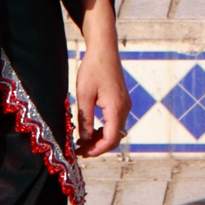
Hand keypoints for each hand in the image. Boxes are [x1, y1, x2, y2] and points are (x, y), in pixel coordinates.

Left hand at [73, 0, 127, 157]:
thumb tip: (83, 139)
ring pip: (115, 131)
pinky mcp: (121, 102)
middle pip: (114, 137)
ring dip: (100, 139)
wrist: (104, 50)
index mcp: (116, 108)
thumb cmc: (93, 69)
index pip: (111, 138)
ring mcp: (124, 105)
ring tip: (81, 142)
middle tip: (79, 150)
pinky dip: (103, 130)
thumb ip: (85, 119)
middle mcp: (124, 109)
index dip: (97, 150)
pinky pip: (114, 122)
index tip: (82, 153)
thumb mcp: (84, 95)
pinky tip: (89, 130)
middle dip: (98, 147)